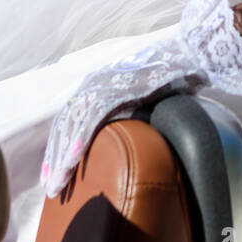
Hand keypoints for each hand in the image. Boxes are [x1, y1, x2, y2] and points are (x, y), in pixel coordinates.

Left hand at [41, 0, 241, 196]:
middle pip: (66, 123)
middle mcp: (96, 82)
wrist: (190, 55)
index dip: (61, 146)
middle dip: (56, 156)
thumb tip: (133, 139)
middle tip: (51, 187)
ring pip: (73, 123)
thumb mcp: (146, 99)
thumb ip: (133, 114)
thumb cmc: (172, 77)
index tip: (56, 172)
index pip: (72, 119)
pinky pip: (91, 119)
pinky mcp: (116, 87)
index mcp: (100, 85)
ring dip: (63, 156)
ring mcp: (104, 83)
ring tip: (57, 183)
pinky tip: (72, 161)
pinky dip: (79, 141)